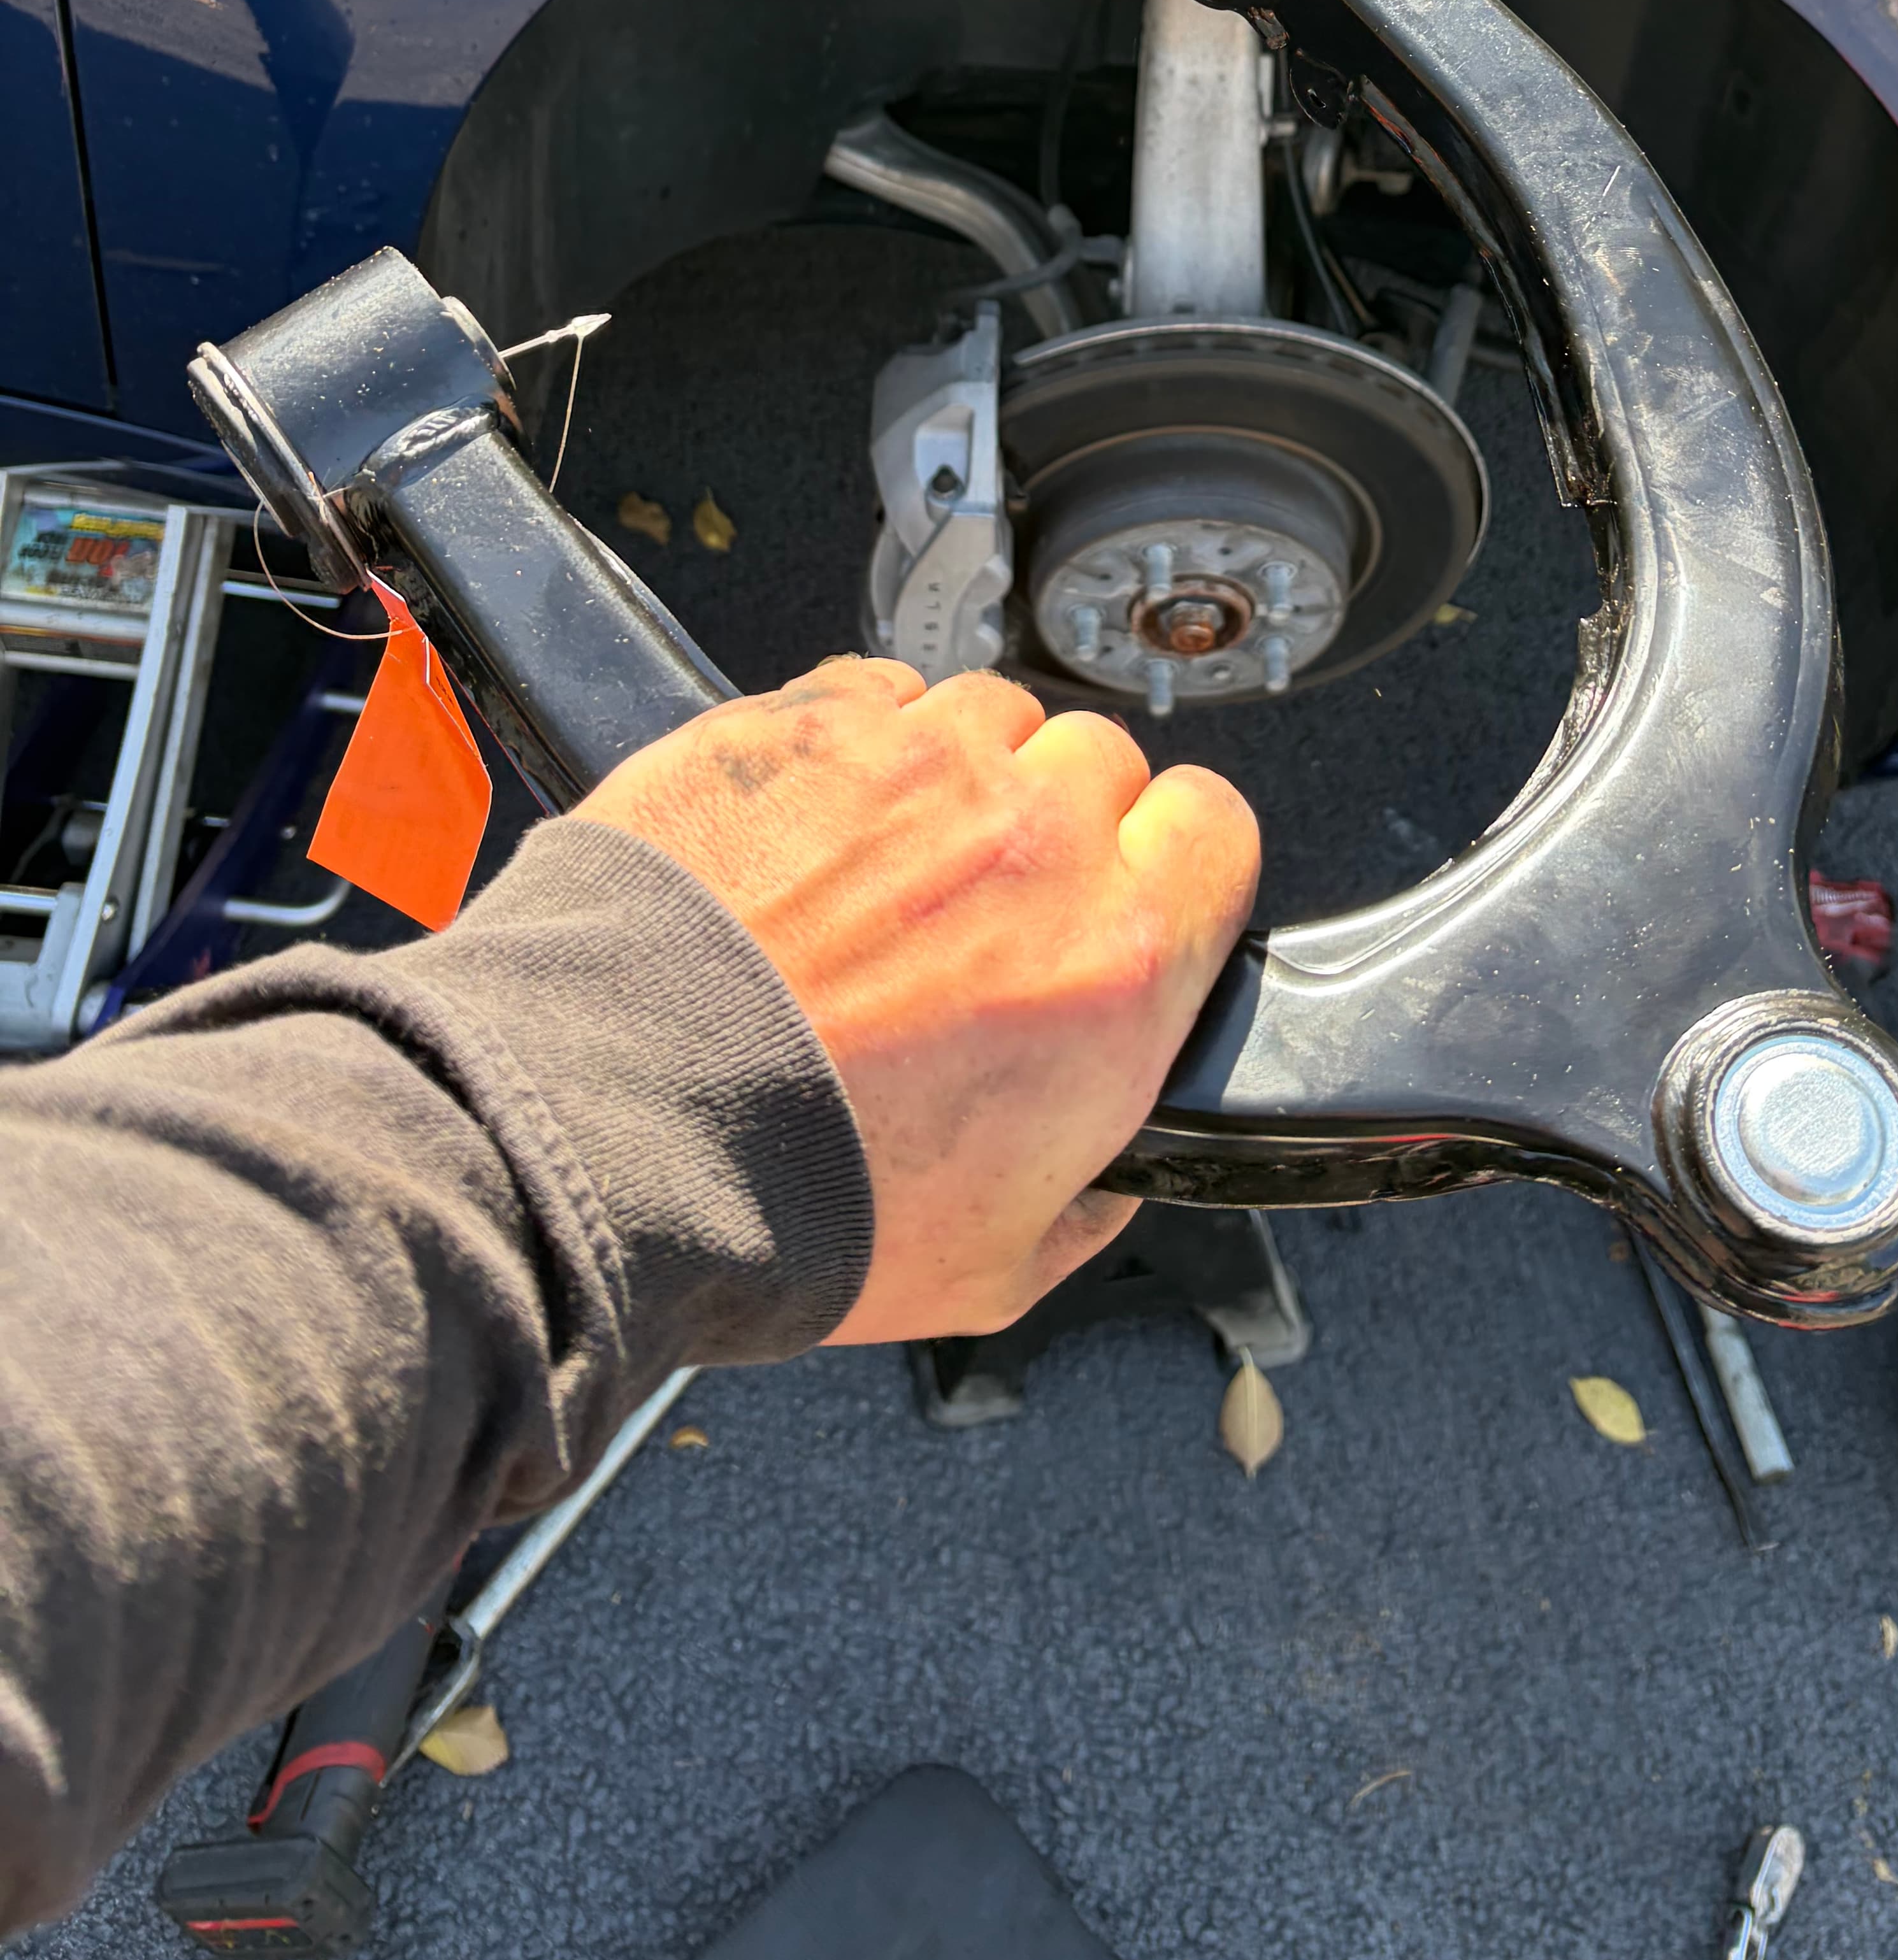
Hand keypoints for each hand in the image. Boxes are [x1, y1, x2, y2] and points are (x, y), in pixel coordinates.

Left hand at [574, 658, 1258, 1341]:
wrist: (616, 1136)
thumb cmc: (798, 1201)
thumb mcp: (997, 1266)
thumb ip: (1088, 1200)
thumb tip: (1106, 1168)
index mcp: (1115, 961)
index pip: (1218, 826)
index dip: (1174, 862)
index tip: (1128, 896)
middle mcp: (1034, 837)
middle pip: (1102, 761)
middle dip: (1056, 823)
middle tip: (980, 909)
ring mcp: (915, 763)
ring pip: (988, 713)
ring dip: (956, 776)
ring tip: (881, 868)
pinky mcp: (804, 722)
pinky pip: (873, 693)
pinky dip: (856, 745)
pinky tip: (810, 830)